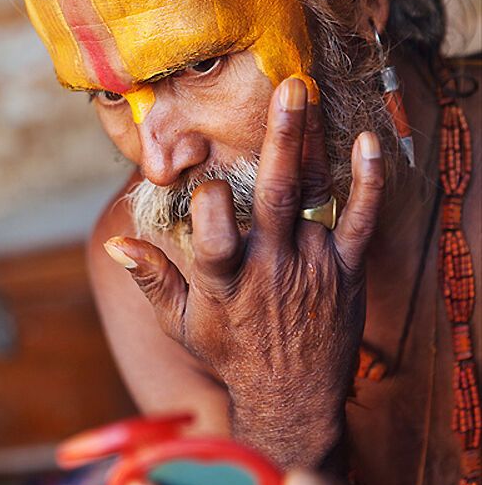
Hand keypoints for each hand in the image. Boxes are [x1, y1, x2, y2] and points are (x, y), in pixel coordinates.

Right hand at [105, 77, 384, 468]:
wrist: (293, 399)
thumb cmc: (231, 355)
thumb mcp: (181, 325)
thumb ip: (152, 280)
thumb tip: (116, 242)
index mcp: (224, 284)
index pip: (214, 236)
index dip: (209, 203)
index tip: (203, 172)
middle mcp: (270, 270)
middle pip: (275, 197)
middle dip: (281, 139)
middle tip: (288, 86)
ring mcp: (312, 269)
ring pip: (316, 197)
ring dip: (314, 143)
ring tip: (310, 94)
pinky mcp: (345, 273)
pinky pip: (360, 222)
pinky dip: (367, 183)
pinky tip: (369, 143)